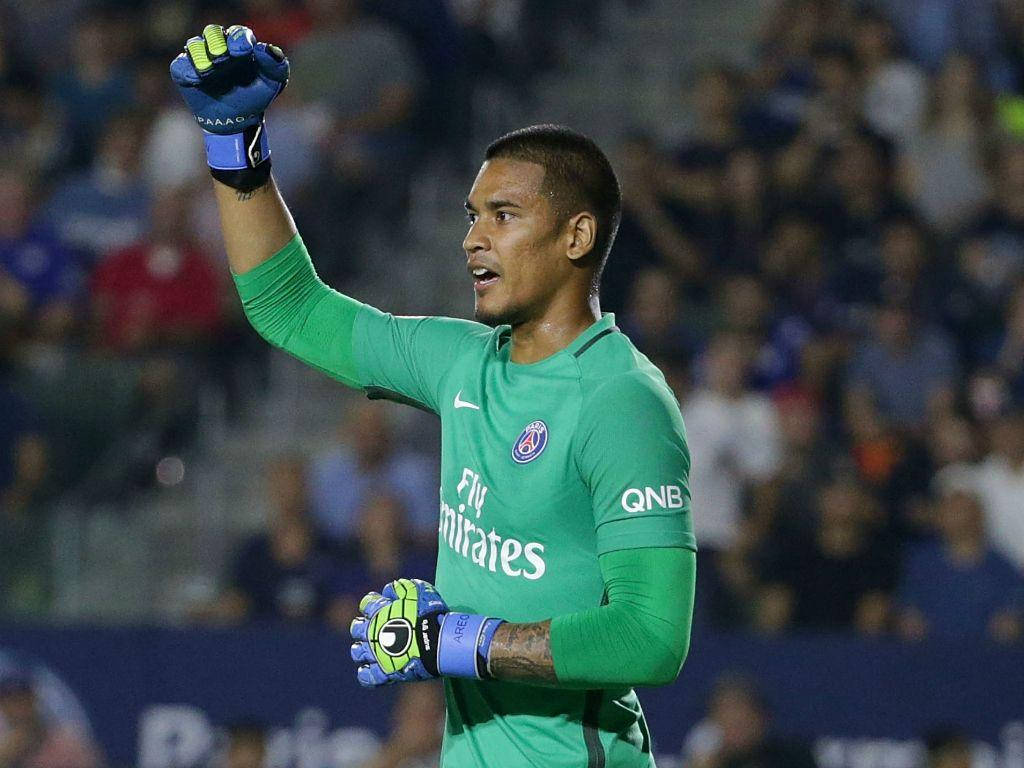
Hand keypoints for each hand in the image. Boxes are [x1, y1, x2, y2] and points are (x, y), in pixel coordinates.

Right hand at [169, 24, 287, 133]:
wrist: (238, 120)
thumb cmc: (256, 97)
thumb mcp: (273, 83)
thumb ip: (276, 65)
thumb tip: (265, 49)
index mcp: (240, 45)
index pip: (238, 33)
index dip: (239, 39)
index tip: (242, 52)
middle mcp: (219, 47)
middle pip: (212, 32)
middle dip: (217, 43)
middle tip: (222, 58)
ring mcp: (201, 59)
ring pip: (194, 45)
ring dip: (201, 56)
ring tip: (209, 71)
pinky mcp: (185, 73)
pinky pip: (179, 66)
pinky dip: (186, 70)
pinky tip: (196, 79)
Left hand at [349, 578, 501, 687]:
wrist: (437, 641)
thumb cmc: (429, 614)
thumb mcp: (418, 590)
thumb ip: (401, 587)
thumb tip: (389, 590)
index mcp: (379, 612)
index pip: (366, 604)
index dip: (372, 603)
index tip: (379, 604)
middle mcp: (372, 632)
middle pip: (357, 628)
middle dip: (362, 627)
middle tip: (373, 628)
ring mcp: (376, 653)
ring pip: (357, 652)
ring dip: (361, 649)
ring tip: (371, 649)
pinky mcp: (384, 672)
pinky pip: (367, 676)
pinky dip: (366, 674)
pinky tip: (371, 670)